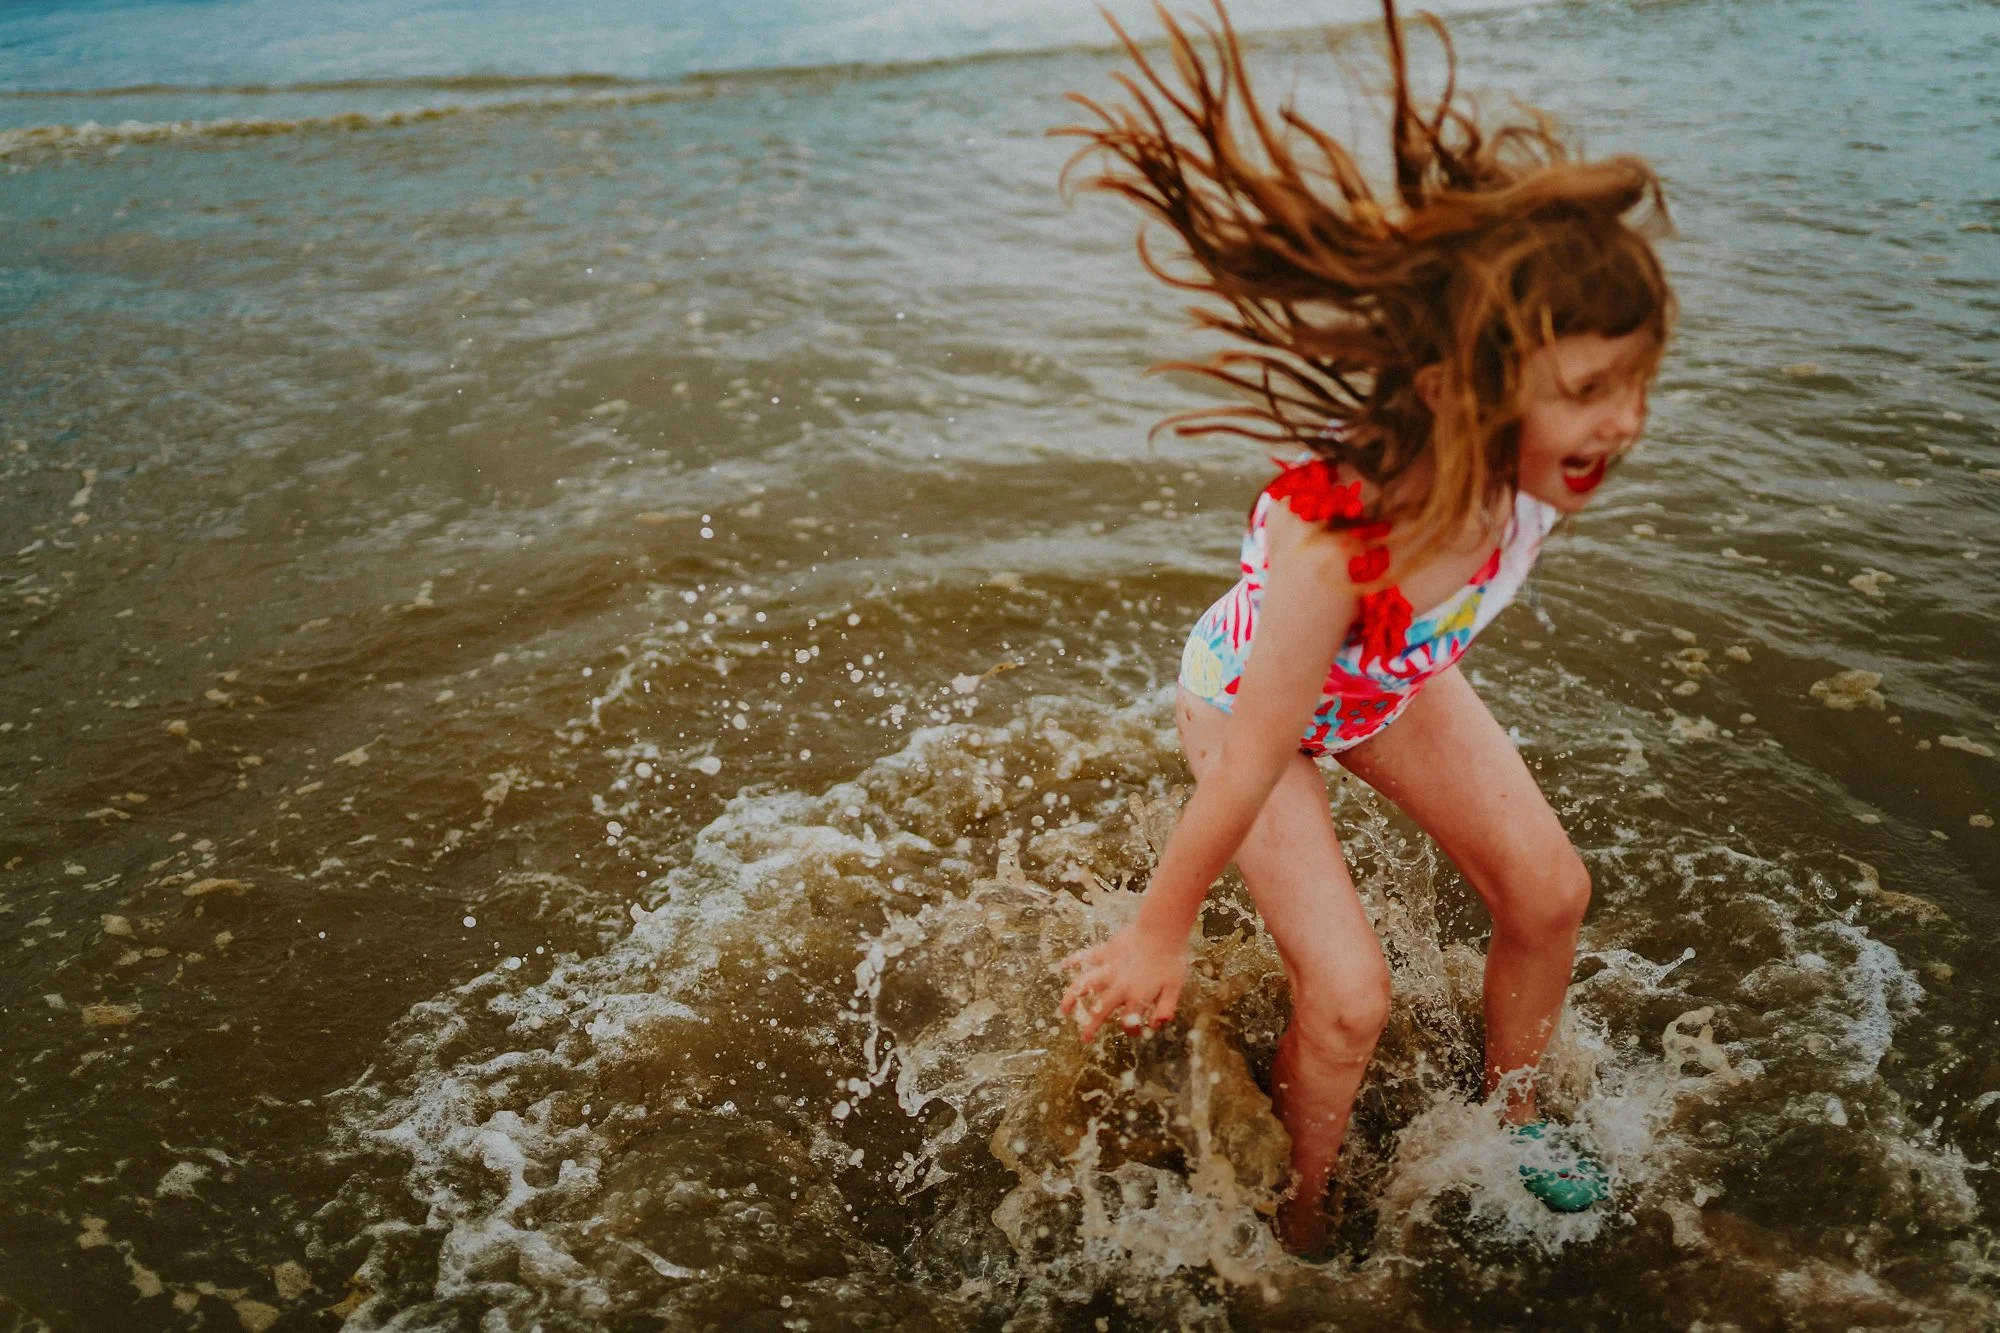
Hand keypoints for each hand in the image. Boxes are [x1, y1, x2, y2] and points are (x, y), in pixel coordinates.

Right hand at [1057, 918, 1188, 1043]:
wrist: (1162, 929)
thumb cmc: (1171, 958)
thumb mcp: (1175, 987)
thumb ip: (1165, 1008)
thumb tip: (1155, 1025)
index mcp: (1136, 996)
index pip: (1129, 1021)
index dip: (1131, 1030)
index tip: (1132, 1031)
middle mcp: (1119, 986)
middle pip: (1101, 1009)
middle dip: (1091, 1026)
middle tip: (1083, 1039)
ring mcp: (1109, 968)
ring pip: (1085, 985)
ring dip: (1073, 998)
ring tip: (1063, 1010)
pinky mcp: (1105, 951)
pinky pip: (1086, 957)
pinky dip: (1074, 960)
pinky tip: (1063, 966)